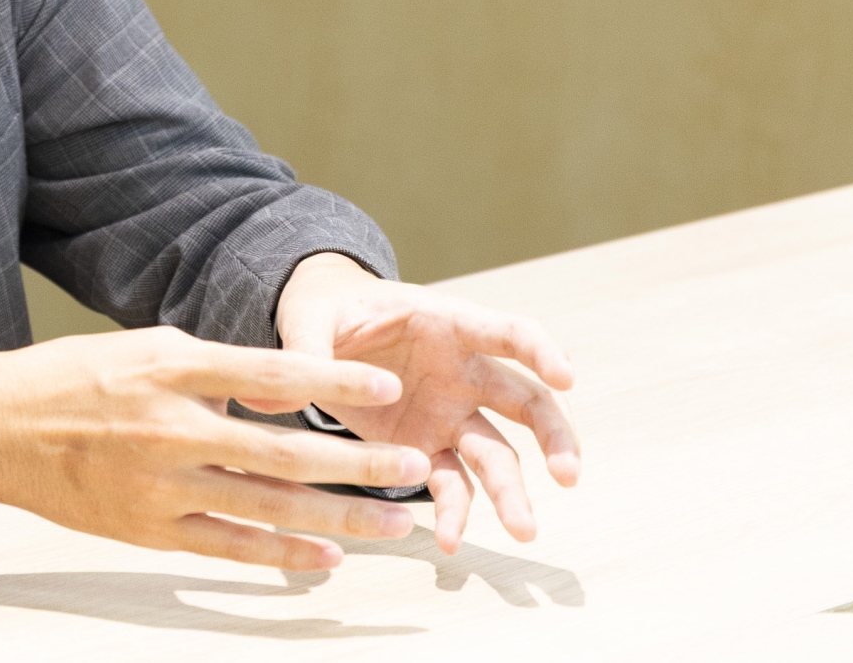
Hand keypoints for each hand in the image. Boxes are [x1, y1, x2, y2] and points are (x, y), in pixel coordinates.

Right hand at [0, 327, 433, 570]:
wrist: (0, 429)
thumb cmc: (77, 380)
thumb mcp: (147, 348)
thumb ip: (218, 369)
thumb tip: (290, 384)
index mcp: (170, 366)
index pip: (268, 372)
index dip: (332, 377)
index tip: (385, 385)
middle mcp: (170, 428)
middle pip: (283, 451)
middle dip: (356, 464)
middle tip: (410, 467)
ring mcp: (161, 486)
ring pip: (268, 507)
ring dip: (340, 516)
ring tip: (395, 522)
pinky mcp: (151, 531)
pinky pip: (230, 548)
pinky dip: (283, 555)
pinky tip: (328, 557)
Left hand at [255, 254, 581, 553]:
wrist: (319, 330)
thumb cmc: (325, 310)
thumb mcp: (308, 316)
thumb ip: (304, 348)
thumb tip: (284, 391)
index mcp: (445, 323)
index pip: (507, 331)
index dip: (541, 350)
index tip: (567, 377)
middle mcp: (462, 371)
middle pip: (525, 400)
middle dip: (554, 434)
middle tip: (568, 474)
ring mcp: (450, 412)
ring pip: (497, 453)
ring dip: (512, 491)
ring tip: (523, 531)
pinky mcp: (427, 446)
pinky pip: (451, 483)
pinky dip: (453, 512)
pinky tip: (447, 541)